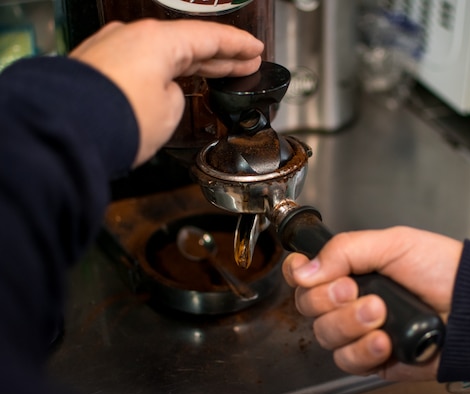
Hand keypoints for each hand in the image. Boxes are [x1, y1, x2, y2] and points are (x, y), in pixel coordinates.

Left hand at [69, 19, 263, 166]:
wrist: (69, 133)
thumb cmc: (118, 120)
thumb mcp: (170, 110)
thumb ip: (177, 96)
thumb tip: (166, 95)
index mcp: (157, 40)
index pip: (210, 38)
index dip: (238, 47)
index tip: (255, 51)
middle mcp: (132, 38)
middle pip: (188, 45)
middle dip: (220, 56)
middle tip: (245, 63)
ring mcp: (111, 51)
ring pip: (163, 55)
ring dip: (191, 65)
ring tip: (217, 75)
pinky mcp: (96, 70)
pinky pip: (140, 66)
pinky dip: (162, 73)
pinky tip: (174, 84)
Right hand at [282, 226, 462, 380]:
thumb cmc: (441, 269)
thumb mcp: (393, 243)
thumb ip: (345, 250)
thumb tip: (305, 269)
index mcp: (350, 269)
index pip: (306, 273)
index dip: (298, 273)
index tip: (304, 271)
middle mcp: (349, 301)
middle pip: (308, 306)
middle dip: (329, 298)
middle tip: (354, 290)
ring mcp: (359, 331)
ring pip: (325, 334)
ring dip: (350, 323)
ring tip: (380, 313)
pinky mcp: (372, 359)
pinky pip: (347, 361)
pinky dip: (363, 350)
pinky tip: (384, 340)